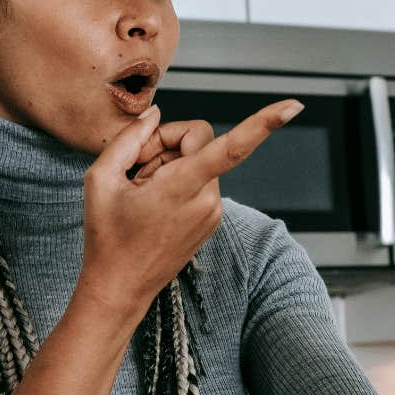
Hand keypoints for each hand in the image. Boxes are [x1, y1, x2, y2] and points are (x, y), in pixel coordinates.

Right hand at [76, 99, 304, 315]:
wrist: (120, 287)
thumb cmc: (106, 237)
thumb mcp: (101, 179)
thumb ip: (129, 138)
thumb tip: (156, 115)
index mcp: (183, 188)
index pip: (232, 148)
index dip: (264, 123)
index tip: (294, 107)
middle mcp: (208, 200)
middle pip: (199, 140)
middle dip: (166, 143)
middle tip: (135, 168)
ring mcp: (213, 212)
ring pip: (200, 160)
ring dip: (170, 164)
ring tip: (143, 192)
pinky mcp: (212, 219)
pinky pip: (201, 180)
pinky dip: (178, 181)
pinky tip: (155, 202)